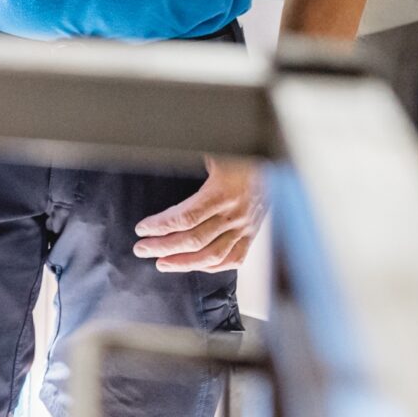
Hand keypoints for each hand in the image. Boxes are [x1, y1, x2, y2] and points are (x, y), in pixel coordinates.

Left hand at [133, 156, 263, 271]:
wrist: (274, 161)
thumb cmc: (240, 154)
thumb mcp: (214, 152)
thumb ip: (188, 159)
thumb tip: (159, 152)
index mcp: (221, 193)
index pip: (185, 218)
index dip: (161, 226)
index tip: (142, 230)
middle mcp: (233, 214)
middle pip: (194, 240)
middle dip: (163, 247)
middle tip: (142, 249)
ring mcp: (244, 227)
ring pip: (212, 255)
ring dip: (184, 263)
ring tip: (162, 263)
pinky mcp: (252, 233)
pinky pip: (235, 258)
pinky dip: (213, 266)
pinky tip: (196, 266)